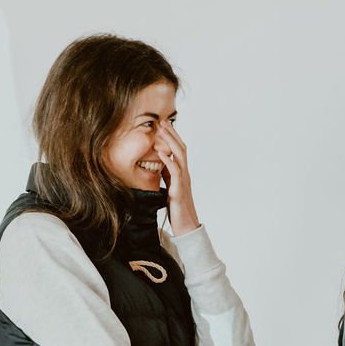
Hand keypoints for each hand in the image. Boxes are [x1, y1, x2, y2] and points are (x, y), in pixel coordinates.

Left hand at [155, 120, 199, 235]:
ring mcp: (183, 180)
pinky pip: (174, 172)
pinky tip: (160, 152)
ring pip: (179, 156)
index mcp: (181, 172)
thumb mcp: (169, 187)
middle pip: (180, 148)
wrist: (185, 224)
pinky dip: (167, 160)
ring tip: (161, 130)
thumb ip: (166, 175)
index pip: (178, 150)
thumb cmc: (177, 207)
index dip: (172, 137)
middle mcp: (184, 173)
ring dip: (170, 142)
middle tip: (162, 121)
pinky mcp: (179, 189)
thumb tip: (159, 164)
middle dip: (171, 134)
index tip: (163, 125)